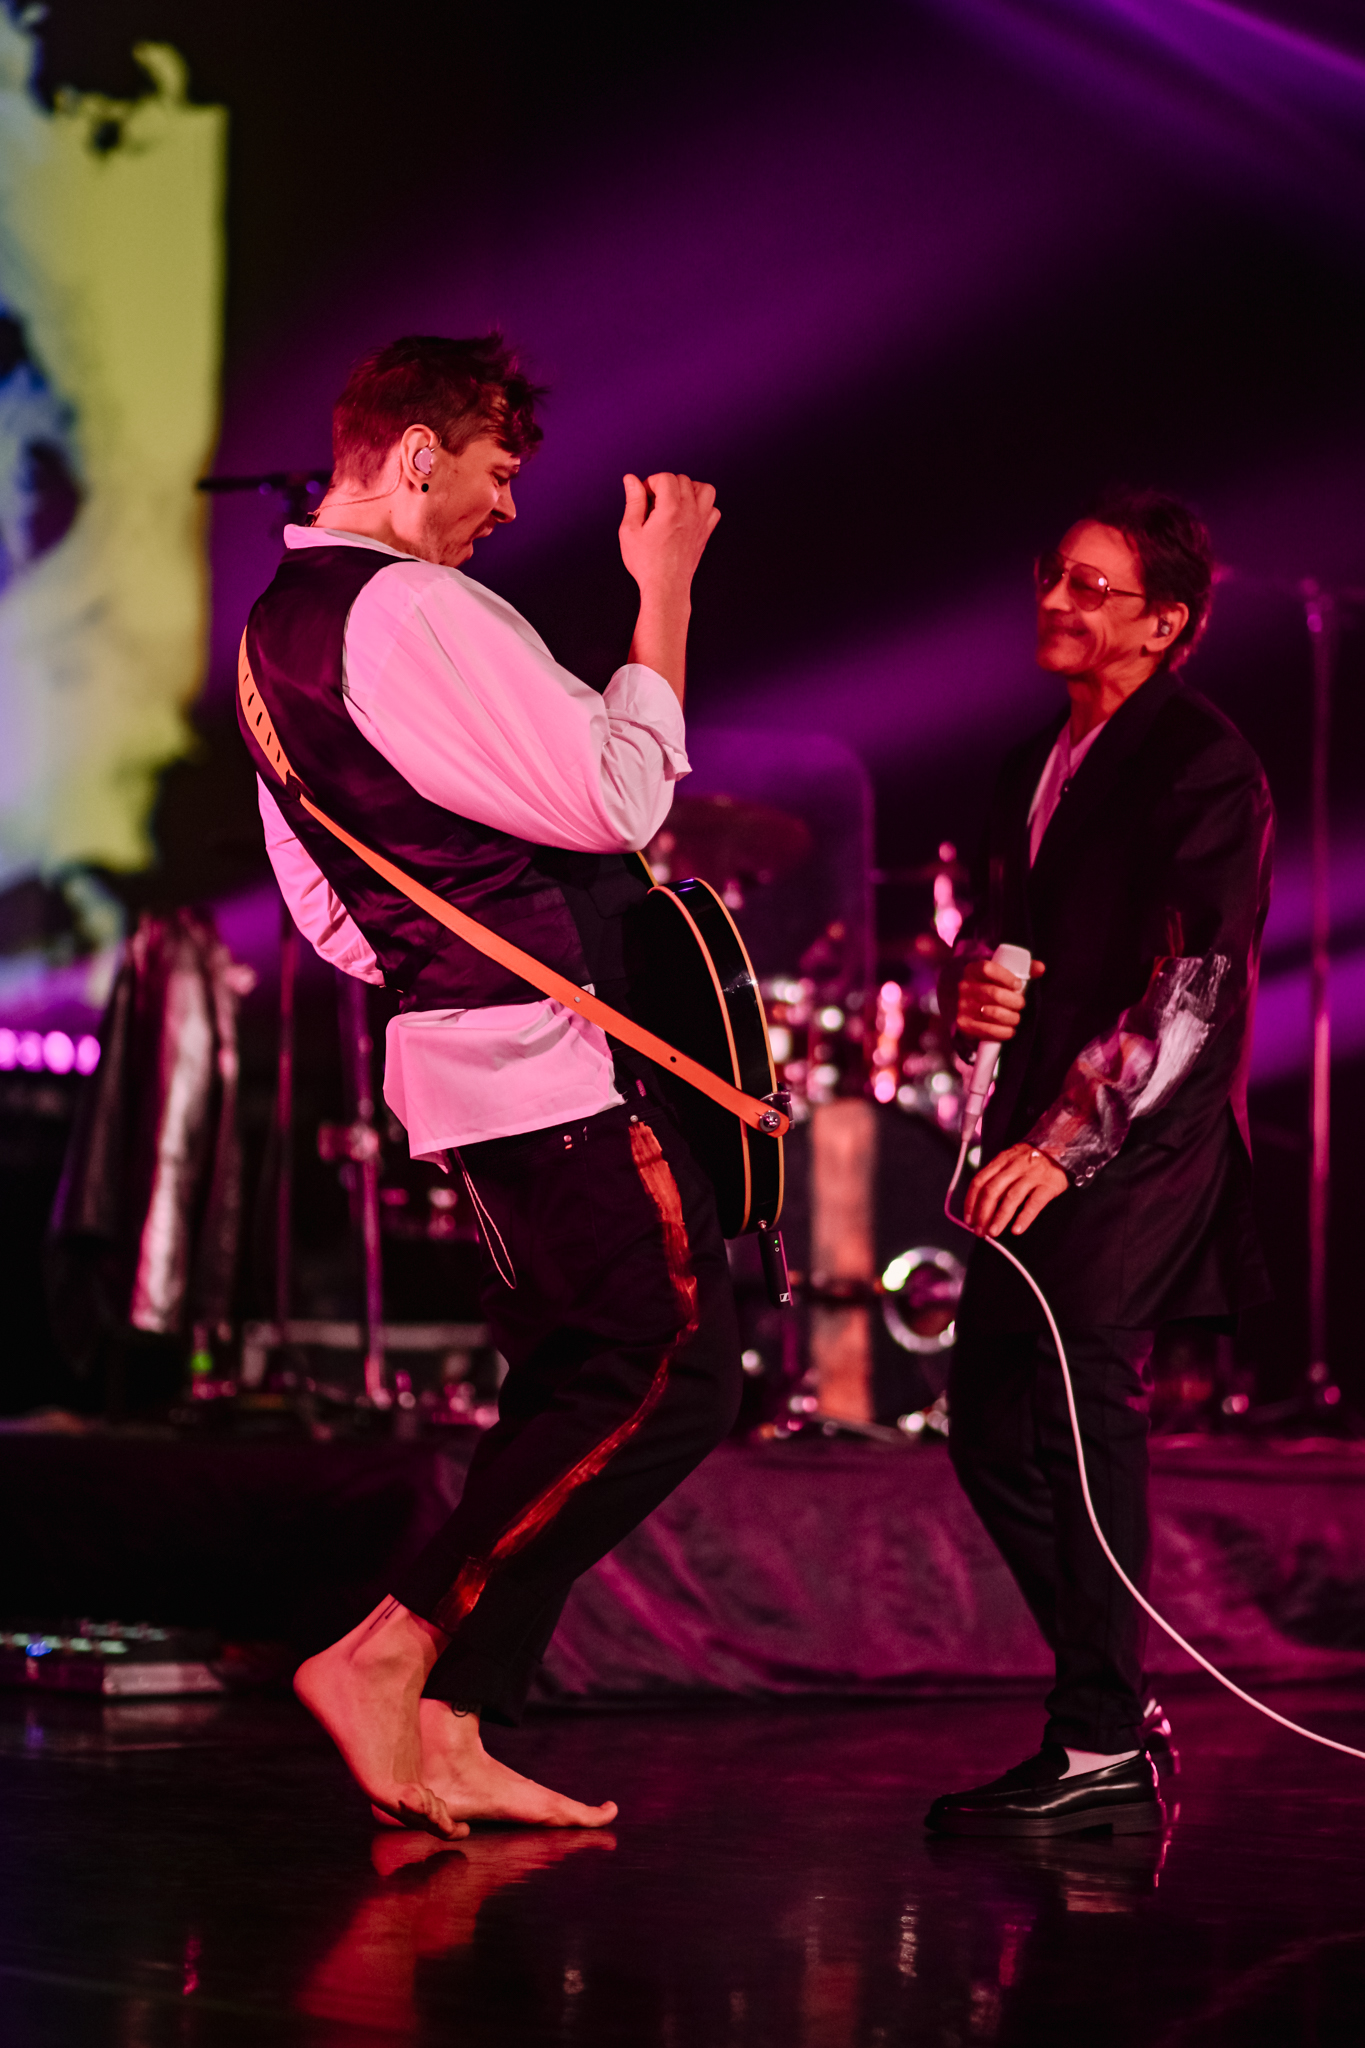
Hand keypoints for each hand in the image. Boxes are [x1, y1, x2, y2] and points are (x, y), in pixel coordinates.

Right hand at [619, 472, 719, 598]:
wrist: (666, 588)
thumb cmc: (646, 563)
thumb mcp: (630, 530)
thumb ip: (633, 501)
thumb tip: (631, 479)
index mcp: (670, 509)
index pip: (666, 477)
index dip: (651, 483)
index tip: (644, 497)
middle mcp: (690, 512)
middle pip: (683, 480)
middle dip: (666, 486)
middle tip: (654, 504)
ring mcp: (701, 522)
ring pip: (704, 489)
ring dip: (689, 490)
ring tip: (674, 502)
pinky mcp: (706, 533)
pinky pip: (713, 509)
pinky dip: (702, 507)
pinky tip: (687, 515)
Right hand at [947, 957, 1045, 1041]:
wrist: (962, 1003)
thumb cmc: (989, 986)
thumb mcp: (1000, 974)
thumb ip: (1022, 969)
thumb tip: (1040, 968)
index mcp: (972, 969)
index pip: (988, 969)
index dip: (1006, 977)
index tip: (1018, 985)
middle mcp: (964, 986)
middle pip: (994, 993)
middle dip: (1014, 1002)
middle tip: (1021, 1005)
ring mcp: (962, 1006)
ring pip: (992, 1013)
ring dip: (1011, 1018)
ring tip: (1016, 1018)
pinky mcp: (963, 1024)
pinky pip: (986, 1030)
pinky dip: (1002, 1032)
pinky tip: (1009, 1030)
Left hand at [963, 1142, 1068, 1238]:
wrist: (1063, 1149)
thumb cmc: (1032, 1160)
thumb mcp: (1011, 1160)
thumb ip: (997, 1177)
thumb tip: (979, 1206)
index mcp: (1002, 1160)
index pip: (980, 1181)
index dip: (971, 1202)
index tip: (968, 1219)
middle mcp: (1015, 1165)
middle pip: (992, 1190)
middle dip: (983, 1213)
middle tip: (979, 1230)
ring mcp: (1032, 1174)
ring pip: (1011, 1197)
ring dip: (1000, 1217)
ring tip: (993, 1232)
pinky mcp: (1049, 1184)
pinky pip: (1034, 1202)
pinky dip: (1024, 1217)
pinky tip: (1017, 1229)